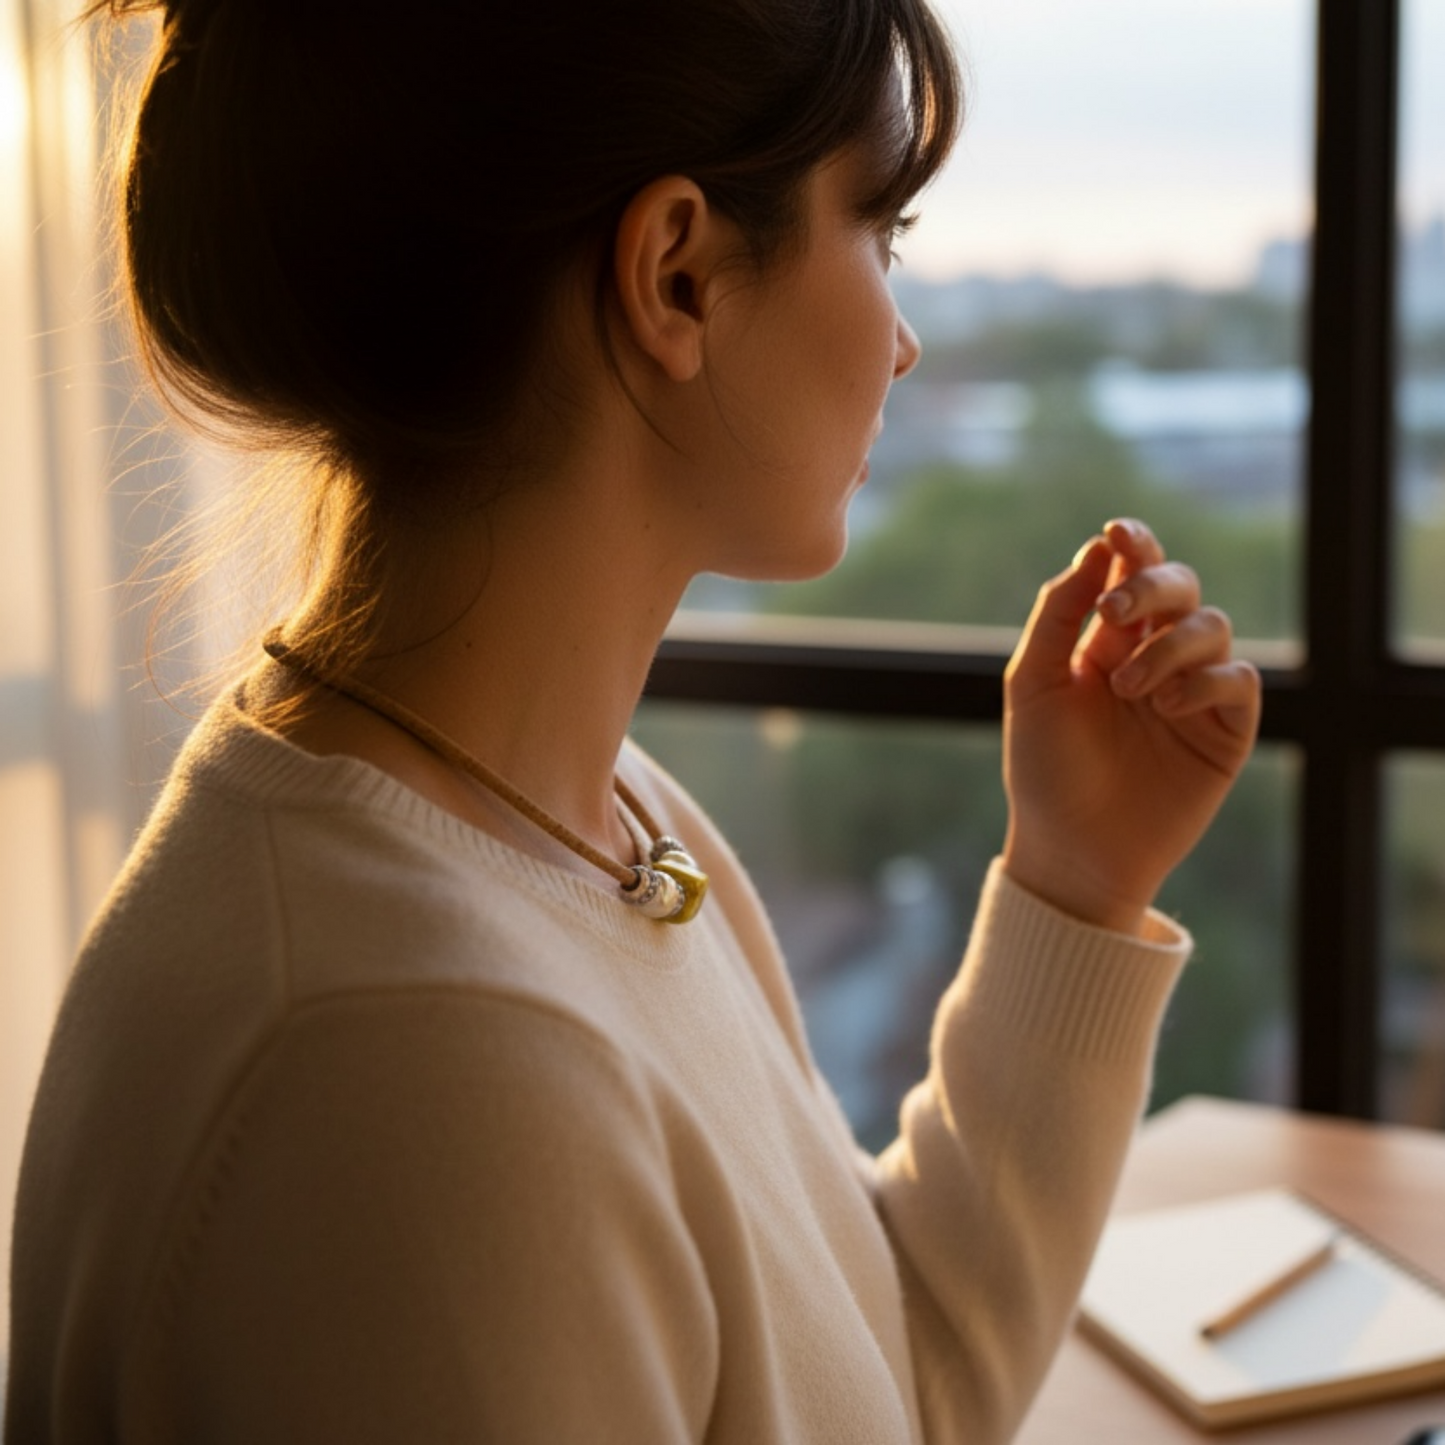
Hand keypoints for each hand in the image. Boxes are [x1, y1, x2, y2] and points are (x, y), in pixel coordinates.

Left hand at [1001, 518, 1260, 933]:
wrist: (1071, 848)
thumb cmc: (1044, 768)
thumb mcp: (1033, 683)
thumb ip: (1059, 613)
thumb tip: (1097, 547)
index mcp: (1108, 642)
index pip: (1132, 572)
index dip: (1134, 543)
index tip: (1116, 532)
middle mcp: (1156, 658)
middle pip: (1181, 587)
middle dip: (1152, 584)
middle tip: (1115, 612)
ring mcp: (1194, 693)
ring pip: (1213, 627)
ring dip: (1169, 645)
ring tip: (1129, 688)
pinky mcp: (1226, 731)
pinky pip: (1239, 680)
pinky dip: (1204, 681)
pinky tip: (1164, 707)